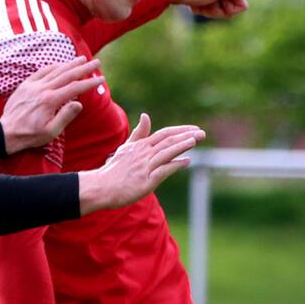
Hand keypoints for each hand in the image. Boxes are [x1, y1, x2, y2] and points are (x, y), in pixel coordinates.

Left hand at [0, 56, 104, 154]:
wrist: (7, 132)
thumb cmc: (30, 135)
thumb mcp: (51, 132)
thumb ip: (65, 116)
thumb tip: (79, 103)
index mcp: (50, 100)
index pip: (75, 87)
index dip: (89, 82)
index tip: (101, 78)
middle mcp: (42, 89)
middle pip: (67, 74)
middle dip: (84, 68)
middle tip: (96, 62)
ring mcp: (33, 85)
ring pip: (55, 70)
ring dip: (70, 63)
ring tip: (81, 59)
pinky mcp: (25, 85)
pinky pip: (41, 71)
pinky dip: (53, 66)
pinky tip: (60, 64)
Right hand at [77, 114, 204, 214]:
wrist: (102, 187)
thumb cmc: (114, 170)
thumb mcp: (126, 148)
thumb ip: (139, 133)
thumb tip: (146, 115)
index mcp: (141, 145)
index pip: (164, 134)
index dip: (180, 131)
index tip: (194, 130)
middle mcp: (144, 153)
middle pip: (168, 141)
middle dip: (186, 136)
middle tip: (202, 133)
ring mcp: (144, 167)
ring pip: (166, 152)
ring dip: (182, 146)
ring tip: (195, 140)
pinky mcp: (145, 181)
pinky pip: (163, 170)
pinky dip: (174, 165)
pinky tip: (185, 161)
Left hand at [163, 0, 251, 19]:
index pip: (241, 6)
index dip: (230, 10)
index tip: (218, 4)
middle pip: (229, 11)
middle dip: (218, 11)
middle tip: (206, 3)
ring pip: (217, 12)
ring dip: (208, 11)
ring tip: (198, 4)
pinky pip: (207, 11)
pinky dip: (200, 10)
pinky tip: (193, 5)